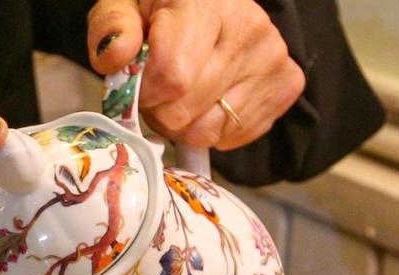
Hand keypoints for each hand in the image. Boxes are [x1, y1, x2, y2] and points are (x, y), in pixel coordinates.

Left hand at [87, 0, 304, 149]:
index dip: (146, 92)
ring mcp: (272, 57)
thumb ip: (112, 27)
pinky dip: (213, 129)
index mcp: (205, 3)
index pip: (173, 78)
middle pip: (184, 112)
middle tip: (161, 88)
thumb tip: (116, 55)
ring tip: (185, 92)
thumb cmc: (160, 9)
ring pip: (207, 131)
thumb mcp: (124, 5)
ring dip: (185, 124)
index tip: (141, 81)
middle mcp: (248, 26)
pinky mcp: (286, 84)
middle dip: (161, 110)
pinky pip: (232, 136)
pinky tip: (211, 98)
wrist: (211, 3)